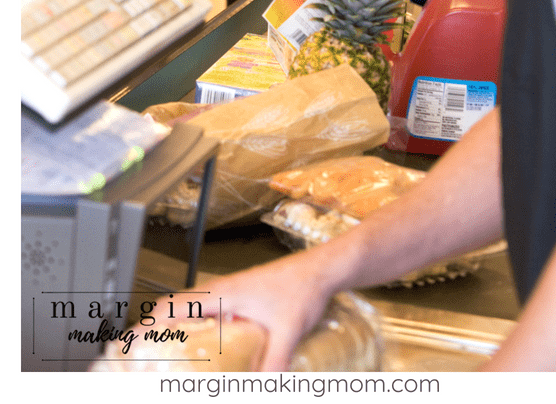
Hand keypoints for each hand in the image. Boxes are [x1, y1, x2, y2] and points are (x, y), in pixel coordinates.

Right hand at [151, 250, 332, 371]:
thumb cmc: (302, 288)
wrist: (320, 271)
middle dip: (154, 329)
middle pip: (175, 307)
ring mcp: (230, 293)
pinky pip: (206, 311)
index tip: (130, 343)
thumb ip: (273, 364)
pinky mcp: (240, 298)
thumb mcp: (286, 331)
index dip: (149, 324)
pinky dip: (193, 325)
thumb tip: (262, 389)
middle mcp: (221, 291)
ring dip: (173, 326)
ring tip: (162, 353)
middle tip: (139, 355)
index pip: (174, 305)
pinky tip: (201, 346)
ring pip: (190, 308)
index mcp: (223, 293)